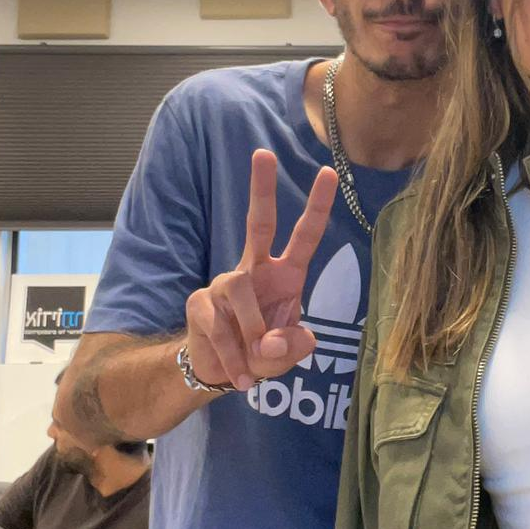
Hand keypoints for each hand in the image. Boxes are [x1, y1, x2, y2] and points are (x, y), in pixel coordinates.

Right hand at [185, 151, 338, 390]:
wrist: (220, 372)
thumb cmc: (261, 353)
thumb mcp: (286, 356)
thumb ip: (291, 348)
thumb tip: (274, 341)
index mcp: (286, 275)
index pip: (304, 236)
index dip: (317, 206)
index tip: (329, 172)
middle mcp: (255, 270)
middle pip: (258, 222)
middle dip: (261, 187)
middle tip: (264, 152)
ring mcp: (223, 284)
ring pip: (238, 289)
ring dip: (251, 330)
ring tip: (257, 359)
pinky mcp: (200, 303)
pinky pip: (218, 326)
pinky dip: (233, 356)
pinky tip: (240, 376)